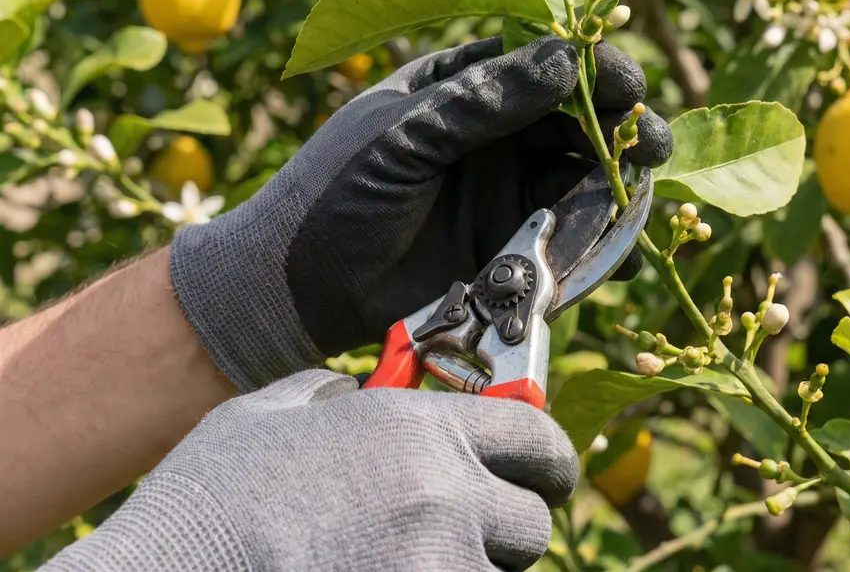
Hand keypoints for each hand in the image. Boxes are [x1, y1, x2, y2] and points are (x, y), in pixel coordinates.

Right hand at [44, 370, 579, 571]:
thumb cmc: (205, 506)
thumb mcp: (267, 416)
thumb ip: (336, 397)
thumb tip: (364, 394)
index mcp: (417, 431)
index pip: (537, 440)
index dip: (545, 462)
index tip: (542, 479)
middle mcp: (444, 495)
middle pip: (530, 525)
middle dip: (499, 531)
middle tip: (452, 535)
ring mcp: (438, 565)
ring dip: (465, 570)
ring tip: (396, 563)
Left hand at [170, 36, 671, 390]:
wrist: (295, 291)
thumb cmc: (333, 196)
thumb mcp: (403, 137)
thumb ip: (482, 101)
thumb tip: (566, 59)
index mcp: (462, 86)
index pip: (542, 61)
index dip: (591, 67)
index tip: (627, 84)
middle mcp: (494, 133)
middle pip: (578, 120)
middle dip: (621, 128)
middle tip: (650, 144)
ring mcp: (506, 190)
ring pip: (584, 179)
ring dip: (620, 186)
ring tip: (641, 198)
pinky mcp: (513, 246)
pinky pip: (573, 238)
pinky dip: (603, 246)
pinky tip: (624, 259)